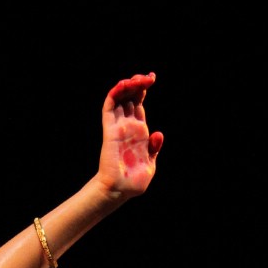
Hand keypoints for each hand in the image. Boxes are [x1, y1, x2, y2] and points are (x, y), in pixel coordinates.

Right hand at [96, 74, 162, 199]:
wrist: (120, 190)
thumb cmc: (134, 181)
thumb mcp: (150, 163)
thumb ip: (154, 148)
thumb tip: (158, 134)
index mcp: (139, 132)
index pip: (138, 104)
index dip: (143, 90)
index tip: (152, 78)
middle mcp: (128, 126)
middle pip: (130, 97)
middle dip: (138, 83)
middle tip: (149, 77)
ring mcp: (118, 127)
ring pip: (120, 98)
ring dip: (128, 85)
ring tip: (139, 79)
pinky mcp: (110, 130)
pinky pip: (109, 107)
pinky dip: (116, 93)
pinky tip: (125, 85)